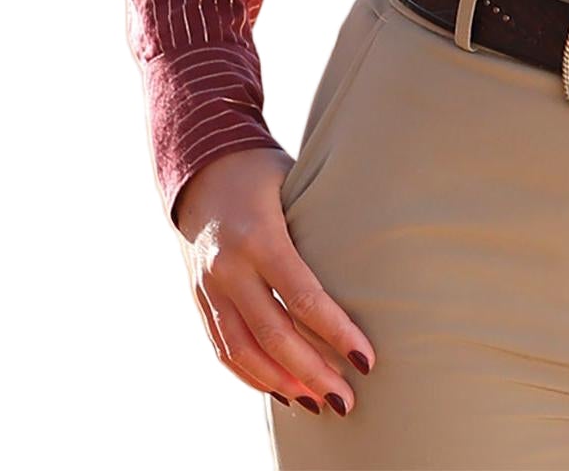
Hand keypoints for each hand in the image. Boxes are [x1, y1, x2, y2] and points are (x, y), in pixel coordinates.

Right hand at [174, 145, 375, 417]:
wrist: (200, 166)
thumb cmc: (264, 172)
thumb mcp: (295, 185)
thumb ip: (320, 227)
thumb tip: (370, 268)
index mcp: (259, 236)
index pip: (303, 297)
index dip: (336, 332)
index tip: (365, 359)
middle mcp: (229, 266)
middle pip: (273, 334)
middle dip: (312, 373)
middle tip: (346, 399)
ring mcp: (208, 286)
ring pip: (242, 351)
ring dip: (282, 384)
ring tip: (318, 403)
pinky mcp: (198, 298)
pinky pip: (223, 347)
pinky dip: (251, 375)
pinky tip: (281, 389)